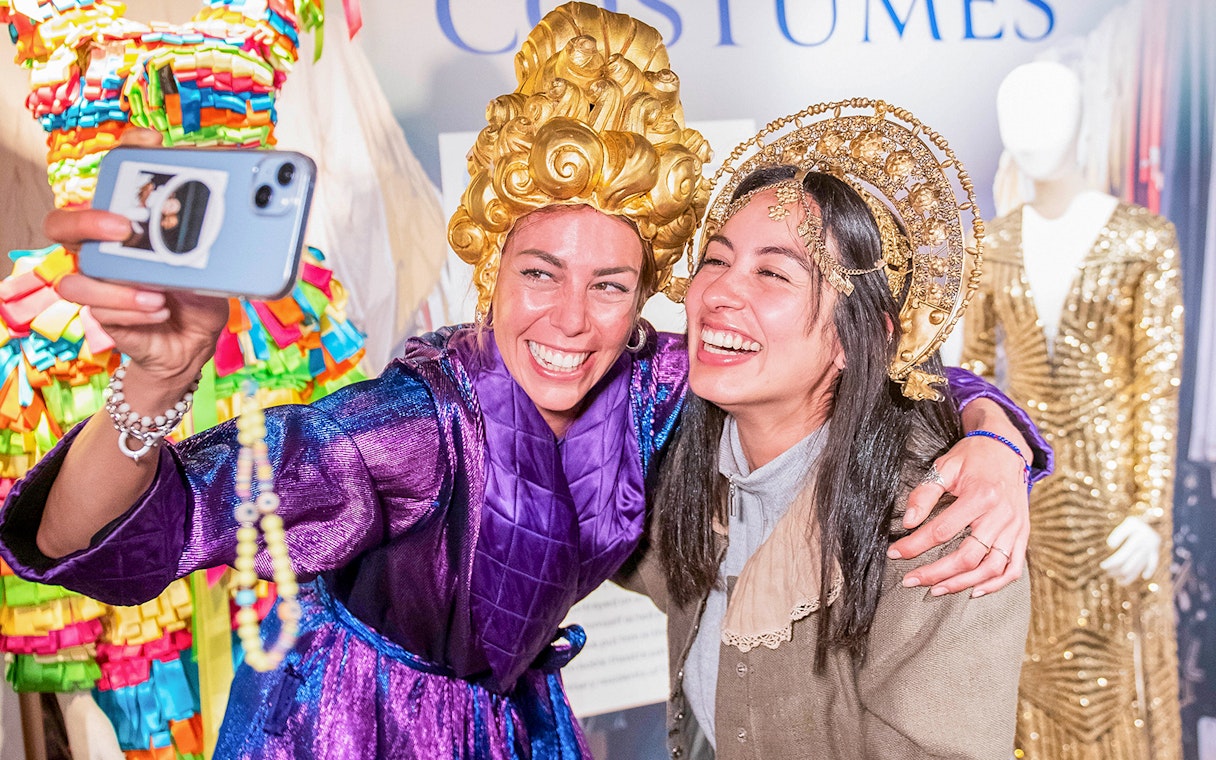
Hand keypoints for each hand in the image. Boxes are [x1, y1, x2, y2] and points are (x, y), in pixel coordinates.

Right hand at [47, 126, 226, 383]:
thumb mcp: (215, 259)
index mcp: (127, 221)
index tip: (151, 142)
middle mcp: (104, 247)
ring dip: (116, 286)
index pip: (113, 176)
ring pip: (75, 276)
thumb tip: (250, 196)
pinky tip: (161, 310)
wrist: (195, 339)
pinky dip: (134, 310)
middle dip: (87, 219)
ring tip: (158, 291)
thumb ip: (221, 230)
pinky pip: (102, 312)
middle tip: (125, 227)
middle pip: (63, 222)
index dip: (124, 151)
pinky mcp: (106, 314)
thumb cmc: (199, 290)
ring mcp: (99, 281)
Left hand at [889, 402, 1030, 597]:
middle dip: (935, 573)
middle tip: (910, 580)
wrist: (1007, 448)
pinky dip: (995, 584)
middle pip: (967, 556)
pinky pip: (1013, 568)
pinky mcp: (1022, 535)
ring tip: (937, 589)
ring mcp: (1015, 528)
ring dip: (962, 583)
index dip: (915, 545)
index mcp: (981, 497)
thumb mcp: (944, 467)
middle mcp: (1001, 516)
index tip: (895, 553)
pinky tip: (974, 590)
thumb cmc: (973, 458)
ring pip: (991, 568)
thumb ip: (924, 494)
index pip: (942, 531)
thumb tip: (909, 522)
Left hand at [1099, 516, 1160, 585]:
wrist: (1152, 517)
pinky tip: (1144, 577)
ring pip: (1139, 567)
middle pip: (1129, 564)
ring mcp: (1152, 550)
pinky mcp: (1156, 552)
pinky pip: (1154, 564)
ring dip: (1128, 575)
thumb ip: (1118, 534)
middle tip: (1107, 573)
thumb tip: (1111, 546)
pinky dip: (1150, 570)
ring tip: (1117, 580)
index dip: (1111, 563)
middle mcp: (1146, 545)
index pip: (1122, 556)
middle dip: (1117, 570)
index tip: (1102, 566)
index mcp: (1137, 538)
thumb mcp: (1127, 523)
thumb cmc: (1134, 522)